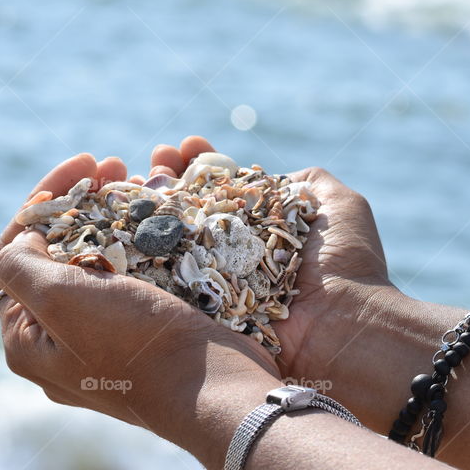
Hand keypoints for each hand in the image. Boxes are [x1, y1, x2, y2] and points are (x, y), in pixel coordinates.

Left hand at [0, 153, 281, 469]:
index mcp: (29, 340)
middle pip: (60, 253)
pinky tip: (167, 212)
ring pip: (103, 259)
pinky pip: (139, 273)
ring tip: (144, 177)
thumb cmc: (134, 344)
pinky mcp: (151, 331)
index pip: (15, 255)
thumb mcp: (61, 299)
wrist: (214, 387)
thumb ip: (20, 265)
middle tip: (114, 165)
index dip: (42, 202)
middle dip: (84, 201)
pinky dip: (148, 237)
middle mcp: (63, 340)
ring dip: (118, 213)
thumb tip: (24, 239)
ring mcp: (109, 337)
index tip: (81, 166)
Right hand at [146, 138, 396, 394]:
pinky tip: (122, 224)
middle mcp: (236, 253)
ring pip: (169, 242)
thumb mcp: (339, 204)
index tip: (182, 146)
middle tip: (149, 160)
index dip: (199, 166)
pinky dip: (140, 256)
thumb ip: (307, 182)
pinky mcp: (203, 313)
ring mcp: (216, 283)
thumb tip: (267, 176)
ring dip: (144, 211)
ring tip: (125, 178)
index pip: (222, 189)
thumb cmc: (348, 262)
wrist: (345, 323)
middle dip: (164, 182)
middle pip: (189, 211)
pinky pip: (164, 283)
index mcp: (264, 227)